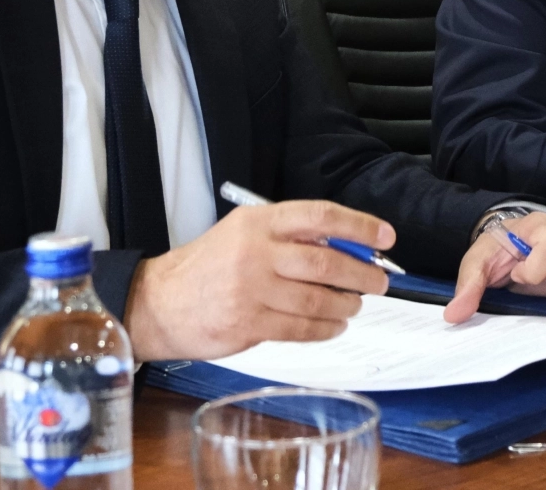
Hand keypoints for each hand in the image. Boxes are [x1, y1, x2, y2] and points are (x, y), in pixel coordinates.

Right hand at [123, 200, 394, 361]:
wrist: (159, 303)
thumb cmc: (208, 266)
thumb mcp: (243, 233)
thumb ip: (288, 235)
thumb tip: (346, 245)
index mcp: (258, 222)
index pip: (320, 216)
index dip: (359, 226)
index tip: (386, 236)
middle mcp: (256, 252)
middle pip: (325, 261)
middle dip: (362, 273)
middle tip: (379, 281)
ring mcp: (251, 290)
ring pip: (317, 299)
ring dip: (346, 304)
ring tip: (355, 305)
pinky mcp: (248, 325)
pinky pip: (300, 329)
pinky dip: (325, 329)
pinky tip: (334, 326)